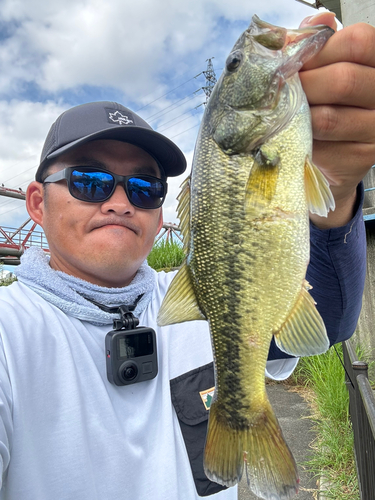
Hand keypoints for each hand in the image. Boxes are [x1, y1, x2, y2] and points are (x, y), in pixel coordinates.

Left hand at [299, 13, 374, 227]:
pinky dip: (299, 141)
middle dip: (303, 86)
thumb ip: (322, 46)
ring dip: (297, 116)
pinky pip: (321, 147)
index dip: (318, 50)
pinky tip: (292, 137)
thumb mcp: (327, 70)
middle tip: (282, 92)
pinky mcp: (362, 157)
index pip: (357, 42)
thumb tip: (317, 19)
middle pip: (342, 80)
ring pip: (328, 118)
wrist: (333, 159)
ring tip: (284, 114)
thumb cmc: (329, 107)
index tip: (295, 61)